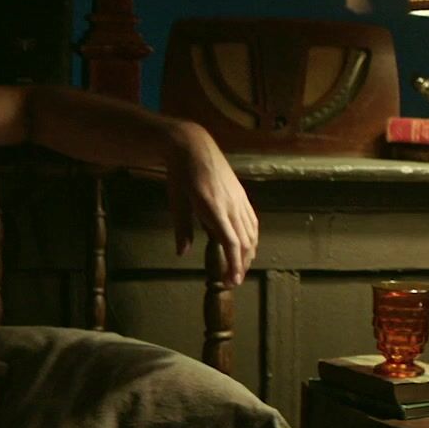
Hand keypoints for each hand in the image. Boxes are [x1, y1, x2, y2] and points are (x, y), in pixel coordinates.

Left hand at [164, 124, 257, 286]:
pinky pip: (252, 221)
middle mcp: (231, 205)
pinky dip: (252, 237)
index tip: (232, 281)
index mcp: (214, 208)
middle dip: (242, 264)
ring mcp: (239, 200)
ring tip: (241, 268)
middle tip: (234, 281)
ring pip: (252, 232)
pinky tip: (249, 246)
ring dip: (249, 253)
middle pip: (245, 242)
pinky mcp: (242, 195)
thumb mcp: (176, 201)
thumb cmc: (181, 174)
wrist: (194, 146)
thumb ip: (182, 228)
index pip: (231, 243)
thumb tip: (182, 252)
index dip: (234, 264)